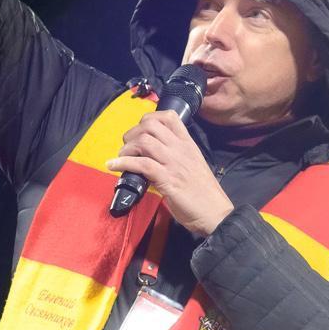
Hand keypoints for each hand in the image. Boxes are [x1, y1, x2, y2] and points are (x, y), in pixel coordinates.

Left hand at [108, 112, 235, 236]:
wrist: (215, 212)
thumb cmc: (204, 193)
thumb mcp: (192, 166)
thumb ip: (175, 157)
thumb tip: (152, 157)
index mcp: (188, 144)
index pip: (169, 116)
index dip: (149, 118)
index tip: (141, 131)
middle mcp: (180, 149)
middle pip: (151, 125)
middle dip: (133, 132)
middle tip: (128, 146)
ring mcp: (174, 163)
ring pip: (144, 141)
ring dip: (126, 148)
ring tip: (121, 157)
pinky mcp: (167, 179)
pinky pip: (141, 164)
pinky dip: (123, 162)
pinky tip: (113, 166)